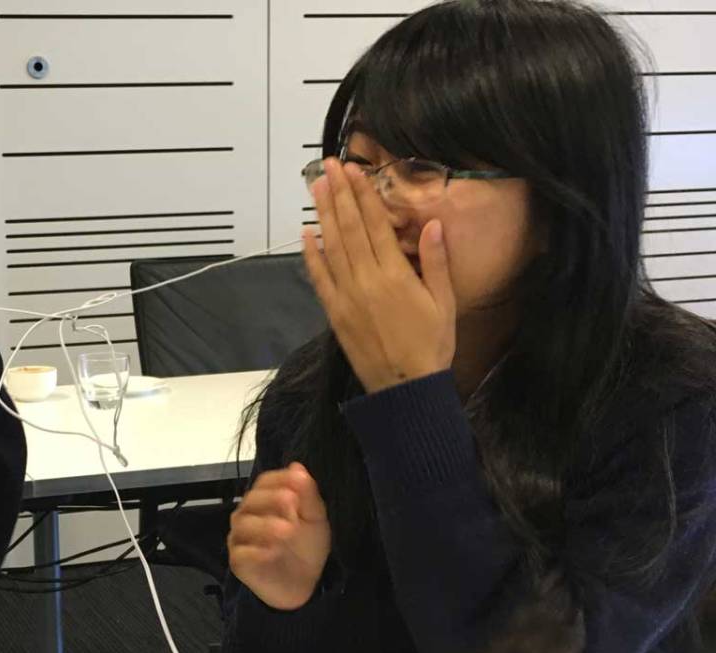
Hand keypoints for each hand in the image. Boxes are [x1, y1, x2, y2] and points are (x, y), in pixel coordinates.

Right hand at [228, 463, 331, 610]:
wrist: (306, 584)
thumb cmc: (307, 547)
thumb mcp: (315, 518)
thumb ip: (307, 494)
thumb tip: (297, 466)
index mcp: (265, 500)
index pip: (265, 481)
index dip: (281, 479)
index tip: (300, 483)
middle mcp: (247, 515)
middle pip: (252, 499)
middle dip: (273, 499)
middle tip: (293, 505)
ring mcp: (239, 539)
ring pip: (244, 525)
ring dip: (266, 525)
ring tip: (288, 531)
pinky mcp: (238, 562)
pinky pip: (242, 553)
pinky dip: (257, 551)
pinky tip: (275, 551)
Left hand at [306, 158, 455, 392]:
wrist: (405, 388)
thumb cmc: (431, 345)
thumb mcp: (444, 303)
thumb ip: (436, 262)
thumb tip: (432, 224)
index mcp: (395, 275)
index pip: (375, 224)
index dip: (362, 194)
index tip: (353, 170)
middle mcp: (366, 280)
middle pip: (349, 228)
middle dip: (338, 194)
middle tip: (329, 165)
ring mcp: (346, 296)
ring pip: (331, 247)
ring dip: (322, 215)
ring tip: (316, 187)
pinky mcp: (334, 312)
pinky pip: (319, 278)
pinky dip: (311, 254)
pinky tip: (306, 233)